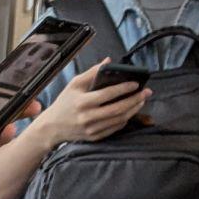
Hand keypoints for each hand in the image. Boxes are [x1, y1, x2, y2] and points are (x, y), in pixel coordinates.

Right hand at [30, 61, 147, 149]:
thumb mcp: (75, 84)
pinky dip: (125, 119)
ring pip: (119, 120)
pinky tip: (130, 111)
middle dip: (135, 99)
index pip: (107, 94)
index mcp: (82, 102)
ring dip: (133, 109)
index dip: (124, 88)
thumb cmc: (65, 102)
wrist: (52, 127)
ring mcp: (91, 129)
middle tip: (146, 92)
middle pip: (117, 109)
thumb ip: (92, 72)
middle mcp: (87, 117)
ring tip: (141, 100)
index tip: (136, 83)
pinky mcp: (94, 137)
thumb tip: (109, 61)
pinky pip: (114, 128)